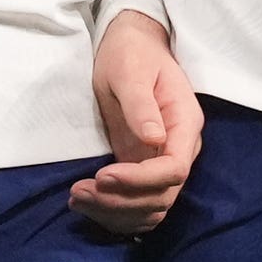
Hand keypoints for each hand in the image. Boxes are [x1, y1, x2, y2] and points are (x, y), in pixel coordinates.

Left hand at [71, 10, 202, 234]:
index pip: (174, 169)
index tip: (102, 175)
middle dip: (120, 200)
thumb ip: (141, 104)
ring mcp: (163, 163)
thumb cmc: (131, 54)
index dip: (139, 181)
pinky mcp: (145, 171)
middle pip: (161, 196)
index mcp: (184, 123)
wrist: (131, 48)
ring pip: (150, 209)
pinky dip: (114, 214)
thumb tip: (155, 139)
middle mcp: (181, 149)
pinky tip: (87, 204)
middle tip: (79, 191)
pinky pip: (138, 206)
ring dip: (114, 213)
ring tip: (77, 198)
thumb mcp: (130, 70)